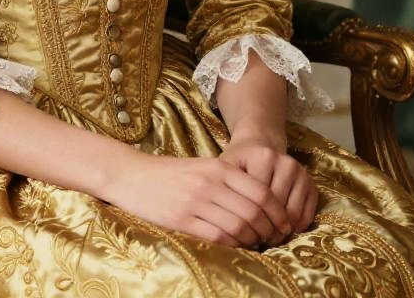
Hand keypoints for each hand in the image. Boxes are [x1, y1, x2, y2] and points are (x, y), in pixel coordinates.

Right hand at [97, 150, 292, 247]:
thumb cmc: (168, 173)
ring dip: (252, 240)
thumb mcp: (201, 167)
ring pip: (238, 226)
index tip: (283, 225)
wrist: (131, 175)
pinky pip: (217, 236)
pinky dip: (232, 245)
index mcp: (218, 167)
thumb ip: (226, 180)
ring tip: (255, 244)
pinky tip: (234, 246)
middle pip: (253, 211)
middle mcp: (210, 183)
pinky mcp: (181, 219)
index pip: (260, 192)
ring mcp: (195, 201)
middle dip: (269, 230)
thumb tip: (258, 204)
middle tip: (273, 239)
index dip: (277, 212)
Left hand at [219, 133, 317, 243]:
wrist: (260, 145)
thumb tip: (226, 225)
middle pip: (278, 207)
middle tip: (258, 240)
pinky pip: (307, 215)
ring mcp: (301, 172)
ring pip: (293, 213)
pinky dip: (296, 228)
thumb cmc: (240, 162)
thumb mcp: (228, 168)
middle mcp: (286, 162)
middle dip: (268, 228)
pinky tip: (282, 231)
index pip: (260, 198)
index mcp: (263, 157)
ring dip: (282, 231)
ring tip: (269, 238)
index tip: (244, 233)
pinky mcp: (311, 183)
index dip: (252, 220)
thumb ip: (226, 189)